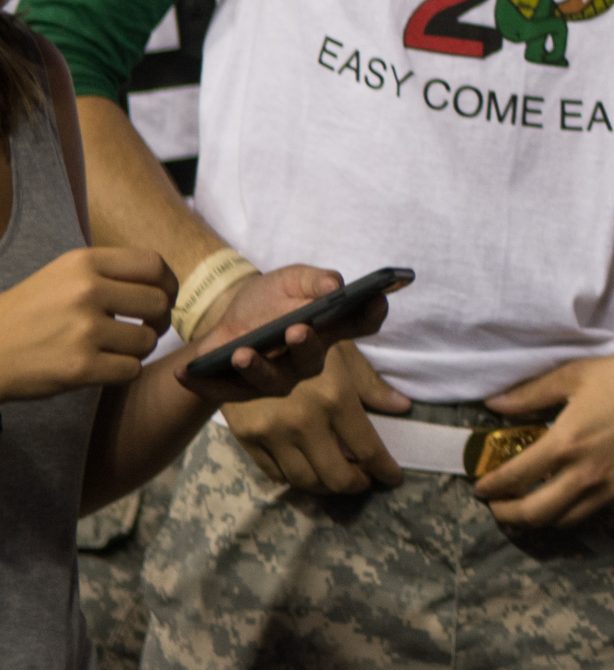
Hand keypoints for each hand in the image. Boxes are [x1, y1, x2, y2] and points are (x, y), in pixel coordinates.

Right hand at [0, 247, 173, 400]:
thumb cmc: (28, 313)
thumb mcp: (63, 275)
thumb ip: (109, 273)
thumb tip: (163, 283)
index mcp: (84, 262)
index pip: (153, 264)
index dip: (168, 284)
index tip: (165, 298)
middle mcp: (86, 290)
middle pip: (158, 303)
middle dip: (159, 320)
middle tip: (144, 329)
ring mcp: (83, 329)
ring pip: (147, 341)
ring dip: (139, 349)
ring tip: (116, 349)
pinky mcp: (79, 366)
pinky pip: (131, 370)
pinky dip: (123, 372)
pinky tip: (103, 367)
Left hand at [177, 265, 390, 406]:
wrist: (227, 319)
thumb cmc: (267, 299)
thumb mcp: (290, 278)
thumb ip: (314, 280)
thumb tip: (334, 286)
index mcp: (327, 328)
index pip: (359, 324)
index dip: (371, 314)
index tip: (375, 300)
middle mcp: (307, 357)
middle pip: (314, 358)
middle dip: (306, 346)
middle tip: (296, 330)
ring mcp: (275, 376)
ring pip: (272, 380)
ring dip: (257, 368)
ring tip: (240, 353)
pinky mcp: (241, 388)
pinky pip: (224, 390)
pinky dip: (203, 383)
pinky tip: (183, 373)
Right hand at [222, 338, 412, 492]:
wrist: (239, 337)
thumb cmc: (303, 337)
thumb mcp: (342, 351)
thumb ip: (370, 384)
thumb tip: (403, 407)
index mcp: (335, 396)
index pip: (368, 449)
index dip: (385, 469)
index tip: (394, 477)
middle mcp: (304, 420)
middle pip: (337, 476)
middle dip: (357, 485)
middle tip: (366, 480)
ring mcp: (272, 432)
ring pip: (305, 480)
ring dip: (327, 487)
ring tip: (340, 478)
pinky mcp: (247, 438)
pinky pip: (276, 473)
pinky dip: (297, 479)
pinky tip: (309, 471)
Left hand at [475, 339, 613, 526]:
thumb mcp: (576, 375)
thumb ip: (531, 394)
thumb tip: (493, 405)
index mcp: (566, 443)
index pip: (514, 477)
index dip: (491, 486)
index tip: (480, 488)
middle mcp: (586, 474)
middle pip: (535, 514)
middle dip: (508, 515)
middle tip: (498, 507)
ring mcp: (613, 489)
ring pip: (565, 520)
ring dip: (541, 517)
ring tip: (531, 506)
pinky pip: (597, 509)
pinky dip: (577, 508)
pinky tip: (574, 493)